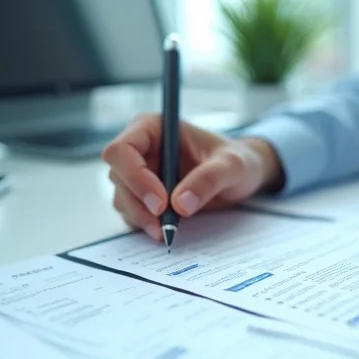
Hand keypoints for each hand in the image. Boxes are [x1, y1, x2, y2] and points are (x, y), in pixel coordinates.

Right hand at [102, 114, 283, 239]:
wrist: (241, 178)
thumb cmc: (237, 160)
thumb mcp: (232, 166)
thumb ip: (209, 179)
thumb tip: (181, 204)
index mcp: (153, 128)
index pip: (122, 150)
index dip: (135, 177)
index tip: (161, 202)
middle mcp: (140, 150)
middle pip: (118, 177)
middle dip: (138, 203)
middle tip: (164, 225)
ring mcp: (140, 174)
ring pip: (122, 198)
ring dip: (141, 218)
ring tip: (168, 230)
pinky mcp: (144, 197)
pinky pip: (132, 213)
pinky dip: (145, 225)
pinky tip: (165, 230)